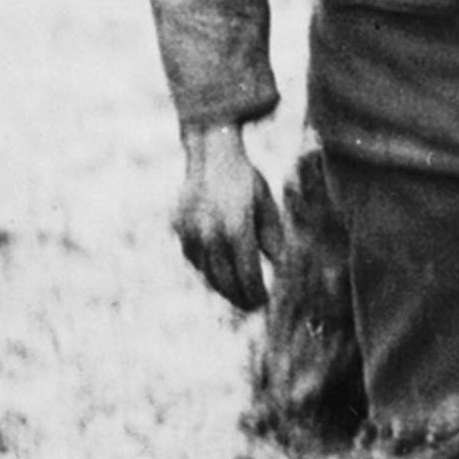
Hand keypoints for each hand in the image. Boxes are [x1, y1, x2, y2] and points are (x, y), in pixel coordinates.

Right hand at [172, 123, 282, 312]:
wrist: (210, 153)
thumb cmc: (245, 179)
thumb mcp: (266, 204)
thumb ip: (272, 238)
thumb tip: (278, 267)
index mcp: (237, 228)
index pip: (247, 274)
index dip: (256, 292)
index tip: (264, 302)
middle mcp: (211, 234)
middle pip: (225, 281)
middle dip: (239, 297)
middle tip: (251, 305)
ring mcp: (191, 233)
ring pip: (207, 274)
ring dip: (223, 288)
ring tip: (237, 294)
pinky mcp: (180, 230)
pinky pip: (194, 260)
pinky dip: (207, 270)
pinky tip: (220, 274)